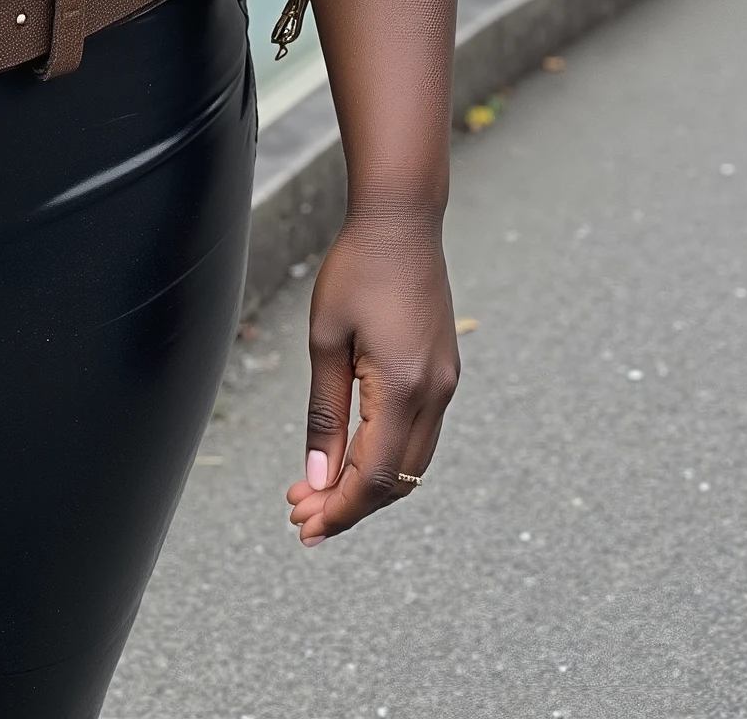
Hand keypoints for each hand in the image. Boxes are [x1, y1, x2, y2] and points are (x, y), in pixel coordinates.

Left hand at [285, 202, 457, 541]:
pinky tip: (352, 455)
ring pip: (411, 463)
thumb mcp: (326, 341)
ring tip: (319, 489)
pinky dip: (386, 456)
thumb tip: (320, 479)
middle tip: (301, 513)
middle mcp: (435, 394)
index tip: (304, 526)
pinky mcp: (444, 372)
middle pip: (397, 481)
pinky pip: (419, 435)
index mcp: (404, 388)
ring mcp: (445, 384)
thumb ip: (324, 415)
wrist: (401, 220)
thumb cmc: (356, 269)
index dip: (340, 510)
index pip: (375, 478)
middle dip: (349, 504)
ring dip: (368, 484)